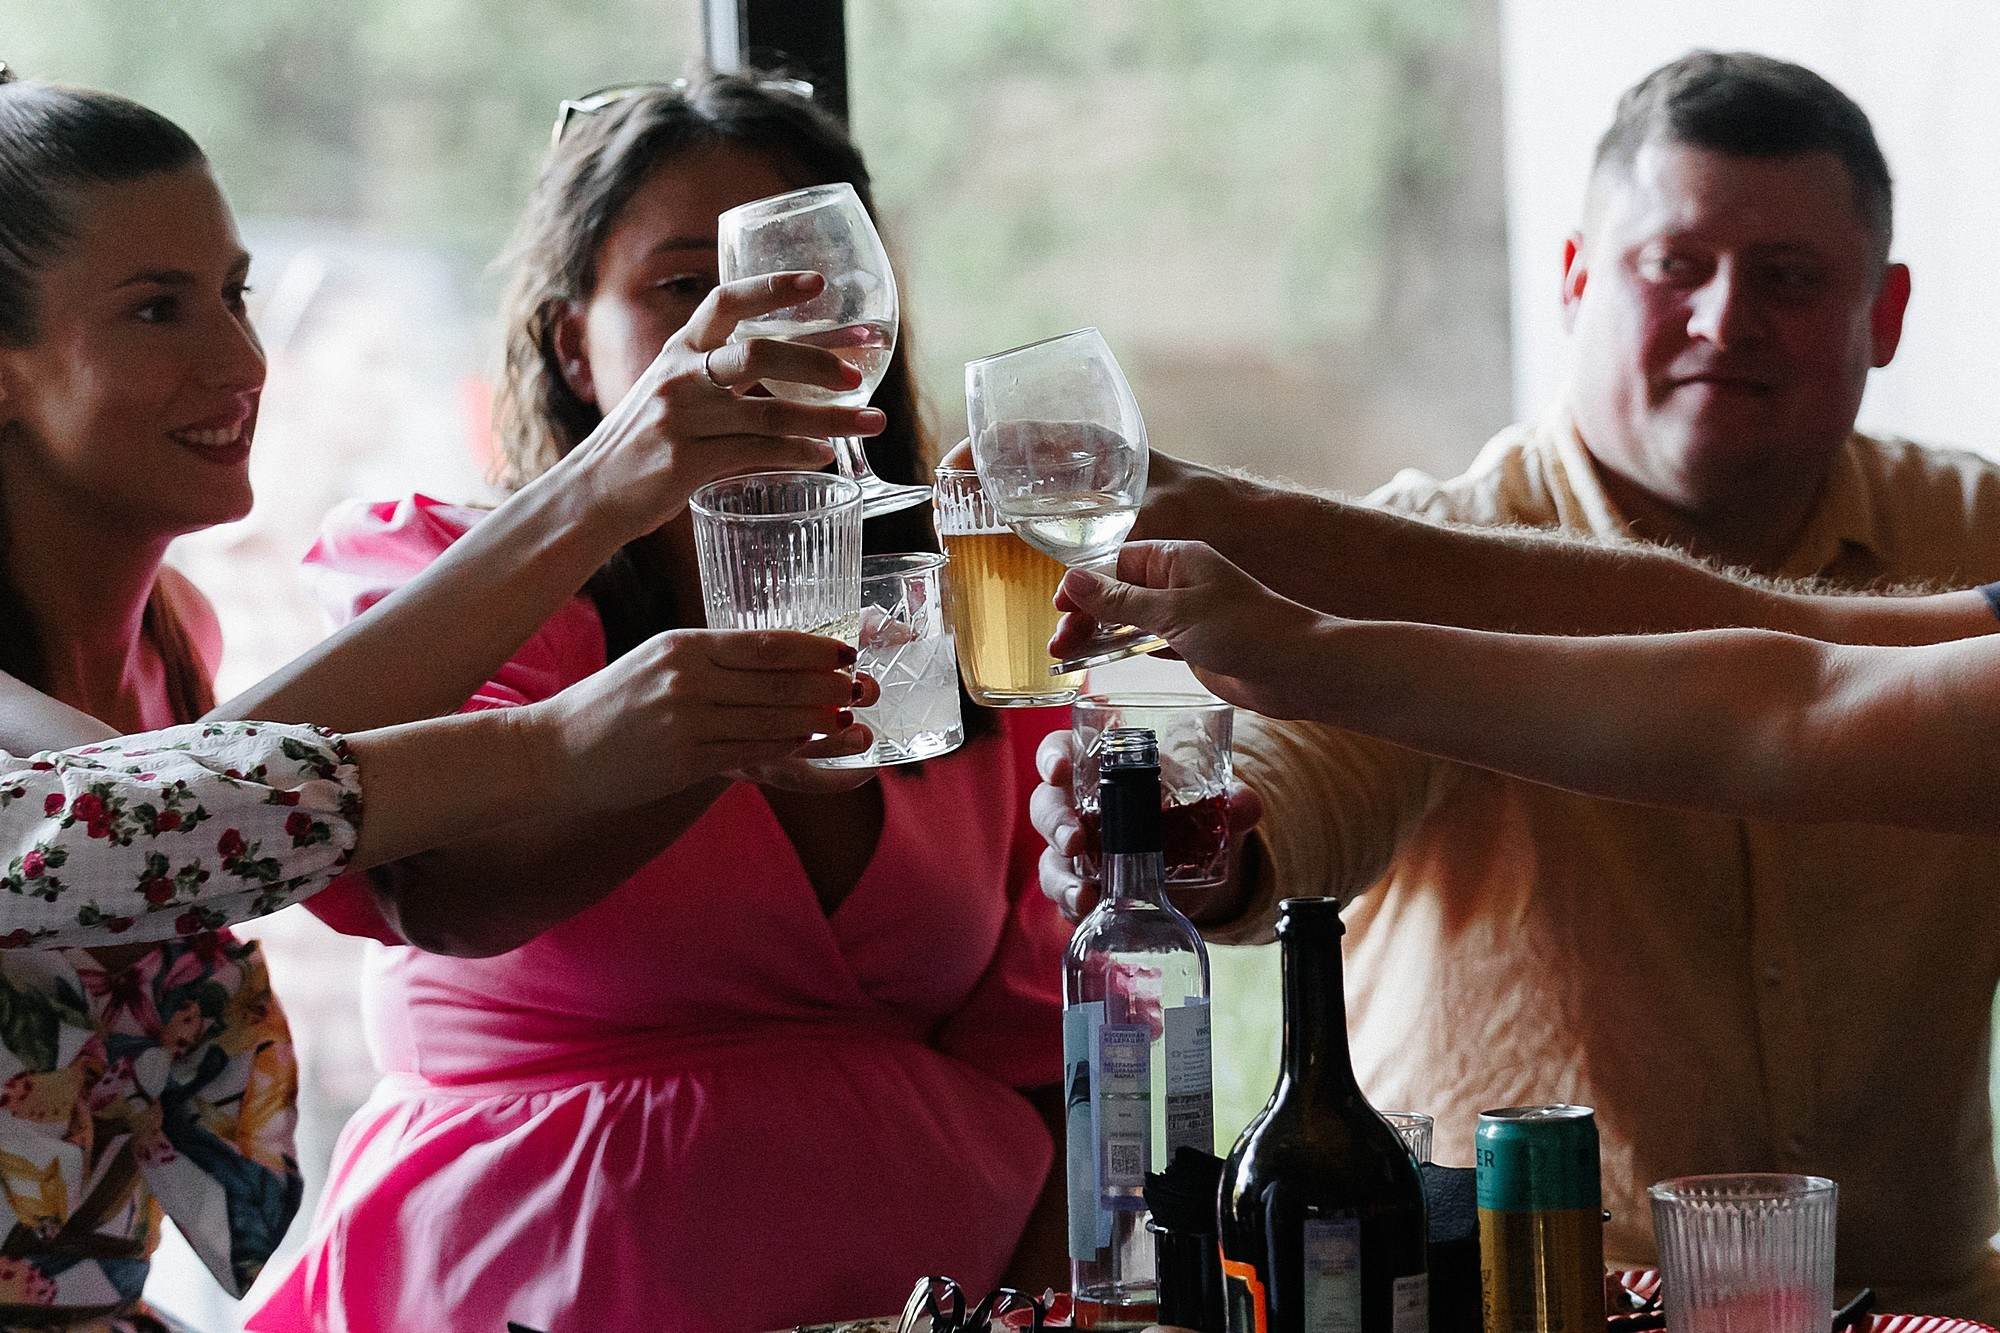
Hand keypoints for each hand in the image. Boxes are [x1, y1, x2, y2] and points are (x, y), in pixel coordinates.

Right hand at [527, 629, 870, 810]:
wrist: (555, 752)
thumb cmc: (614, 703)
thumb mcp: (659, 661)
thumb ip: (712, 657)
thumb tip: (781, 655)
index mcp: (683, 645)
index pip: (764, 643)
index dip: (814, 650)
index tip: (847, 654)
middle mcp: (685, 679)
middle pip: (777, 682)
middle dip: (828, 687)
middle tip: (862, 689)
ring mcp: (684, 723)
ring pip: (771, 721)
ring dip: (817, 722)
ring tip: (847, 720)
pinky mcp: (683, 762)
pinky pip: (750, 754)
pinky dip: (785, 748)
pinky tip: (807, 744)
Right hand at [550, 271, 888, 538]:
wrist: (593, 494)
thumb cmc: (644, 443)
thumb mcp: (671, 392)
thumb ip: (717, 376)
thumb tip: (794, 373)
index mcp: (678, 351)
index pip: (725, 302)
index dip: (772, 287)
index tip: (819, 282)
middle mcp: (680, 377)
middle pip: (757, 354)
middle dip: (818, 359)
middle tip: (860, 368)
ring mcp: (683, 421)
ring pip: (771, 414)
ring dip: (830, 418)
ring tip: (872, 422)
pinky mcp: (687, 463)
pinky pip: (757, 454)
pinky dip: (798, 454)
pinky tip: (826, 454)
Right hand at [1030, 729, 1263, 924]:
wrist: (1197, 864)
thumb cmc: (1187, 812)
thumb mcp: (1211, 803)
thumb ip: (1232, 800)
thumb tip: (1245, 805)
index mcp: (1100, 767)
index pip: (1061, 750)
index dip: (1053, 757)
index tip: (1059, 770)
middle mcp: (1079, 806)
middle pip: (1046, 805)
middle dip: (1055, 823)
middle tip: (1075, 841)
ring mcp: (1076, 850)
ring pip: (1050, 857)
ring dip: (1061, 877)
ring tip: (1084, 896)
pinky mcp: (1082, 886)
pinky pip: (1064, 896)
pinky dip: (1073, 906)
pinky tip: (1089, 914)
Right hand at [1052, 541, 1334, 719]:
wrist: (1297, 669)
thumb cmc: (1246, 629)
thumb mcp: (1174, 612)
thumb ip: (1121, 600)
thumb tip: (1071, 579)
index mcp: (1177, 558)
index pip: (1116, 561)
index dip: (1083, 582)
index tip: (1057, 605)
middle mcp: (1178, 582)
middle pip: (1117, 591)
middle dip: (1084, 614)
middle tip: (1058, 642)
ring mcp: (1184, 614)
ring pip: (1128, 618)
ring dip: (1098, 633)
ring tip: (1066, 655)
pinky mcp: (1190, 645)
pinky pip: (1145, 641)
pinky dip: (1121, 648)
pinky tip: (1099, 659)